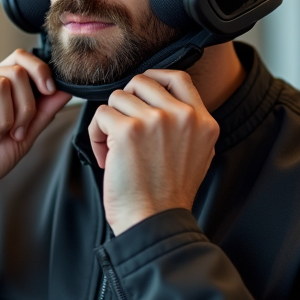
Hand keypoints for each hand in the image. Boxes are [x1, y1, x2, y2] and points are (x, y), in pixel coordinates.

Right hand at [0, 49, 71, 214]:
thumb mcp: (24, 137)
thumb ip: (43, 112)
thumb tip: (66, 89)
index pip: (21, 58)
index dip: (40, 70)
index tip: (49, 93)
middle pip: (17, 72)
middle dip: (25, 108)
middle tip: (14, 133)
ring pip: (1, 84)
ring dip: (3, 119)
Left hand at [89, 70, 219, 234]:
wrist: (155, 222)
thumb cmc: (168, 195)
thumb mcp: (198, 153)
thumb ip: (187, 124)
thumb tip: (162, 100)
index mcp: (203, 121)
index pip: (178, 77)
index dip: (154, 78)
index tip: (140, 94)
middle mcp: (183, 116)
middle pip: (141, 82)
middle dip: (125, 103)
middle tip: (123, 129)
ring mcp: (156, 120)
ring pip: (117, 98)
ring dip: (109, 122)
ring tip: (115, 150)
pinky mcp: (128, 130)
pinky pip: (101, 115)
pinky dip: (96, 136)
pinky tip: (106, 158)